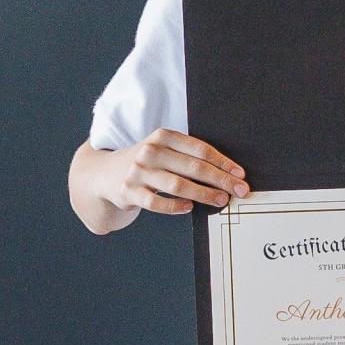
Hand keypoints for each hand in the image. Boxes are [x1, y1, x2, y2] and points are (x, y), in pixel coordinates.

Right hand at [103, 129, 248, 217]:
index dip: (223, 162)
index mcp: (163, 136)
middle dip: (220, 180)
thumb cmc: (146, 163)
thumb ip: (188, 156)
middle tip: (239, 190)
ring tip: (220, 200)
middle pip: (193, 167)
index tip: (240, 174)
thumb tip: (226, 174)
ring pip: (177, 185)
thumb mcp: (163, 149)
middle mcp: (150, 151)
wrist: (104, 173)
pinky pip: (156, 203)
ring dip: (203, 194)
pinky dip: (175, 206)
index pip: (200, 149)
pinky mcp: (129, 191)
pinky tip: (189, 208)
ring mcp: (138, 172)